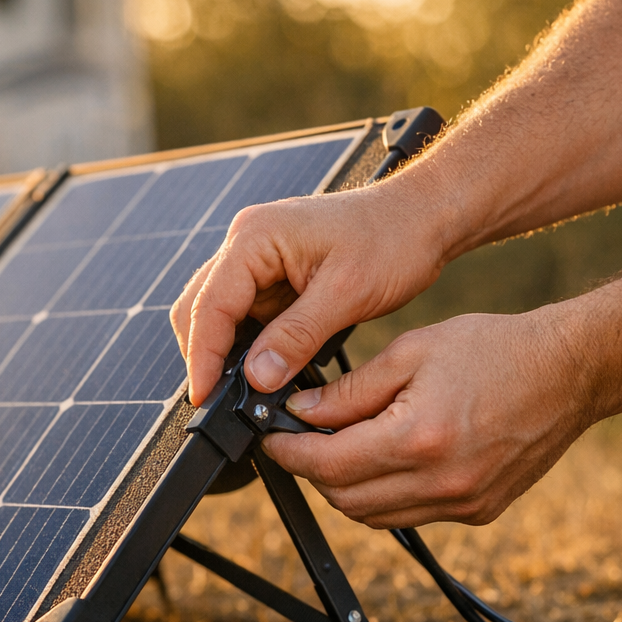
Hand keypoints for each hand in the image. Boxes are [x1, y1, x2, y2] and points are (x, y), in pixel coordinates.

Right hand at [171, 173, 461, 405]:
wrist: (421, 218)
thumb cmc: (391, 240)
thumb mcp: (347, 293)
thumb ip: (296, 336)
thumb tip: (256, 379)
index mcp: (255, 237)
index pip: (208, 305)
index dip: (203, 357)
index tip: (205, 398)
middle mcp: (246, 242)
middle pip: (199, 308)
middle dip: (206, 356)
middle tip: (221, 403)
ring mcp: (256, 258)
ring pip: (218, 314)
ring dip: (226, 353)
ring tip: (244, 394)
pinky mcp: (272, 275)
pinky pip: (245, 316)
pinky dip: (248, 346)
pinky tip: (264, 372)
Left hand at [260, 309, 594, 527]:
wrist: (570, 371)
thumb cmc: (496, 349)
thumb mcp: (412, 351)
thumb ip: (351, 390)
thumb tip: (301, 413)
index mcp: (418, 438)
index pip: (328, 464)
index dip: (289, 452)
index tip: (273, 437)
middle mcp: (441, 482)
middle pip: (345, 499)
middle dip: (314, 471)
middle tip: (301, 438)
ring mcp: (462, 503)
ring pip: (374, 516)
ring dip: (347, 487)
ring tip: (342, 445)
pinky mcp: (479, 511)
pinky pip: (411, 515)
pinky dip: (387, 493)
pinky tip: (388, 456)